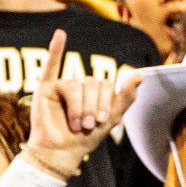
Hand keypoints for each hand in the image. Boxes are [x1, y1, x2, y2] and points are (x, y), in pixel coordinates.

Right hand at [23, 29, 139, 179]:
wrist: (61, 152)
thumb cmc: (85, 139)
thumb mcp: (111, 119)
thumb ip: (125, 97)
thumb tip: (140, 76)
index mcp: (97, 92)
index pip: (106, 85)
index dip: (105, 102)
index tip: (101, 121)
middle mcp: (80, 86)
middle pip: (91, 83)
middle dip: (91, 106)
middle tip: (86, 125)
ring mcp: (63, 85)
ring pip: (75, 86)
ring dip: (77, 107)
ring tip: (75, 124)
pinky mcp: (45, 88)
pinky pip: (51, 65)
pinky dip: (55, 49)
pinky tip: (60, 34)